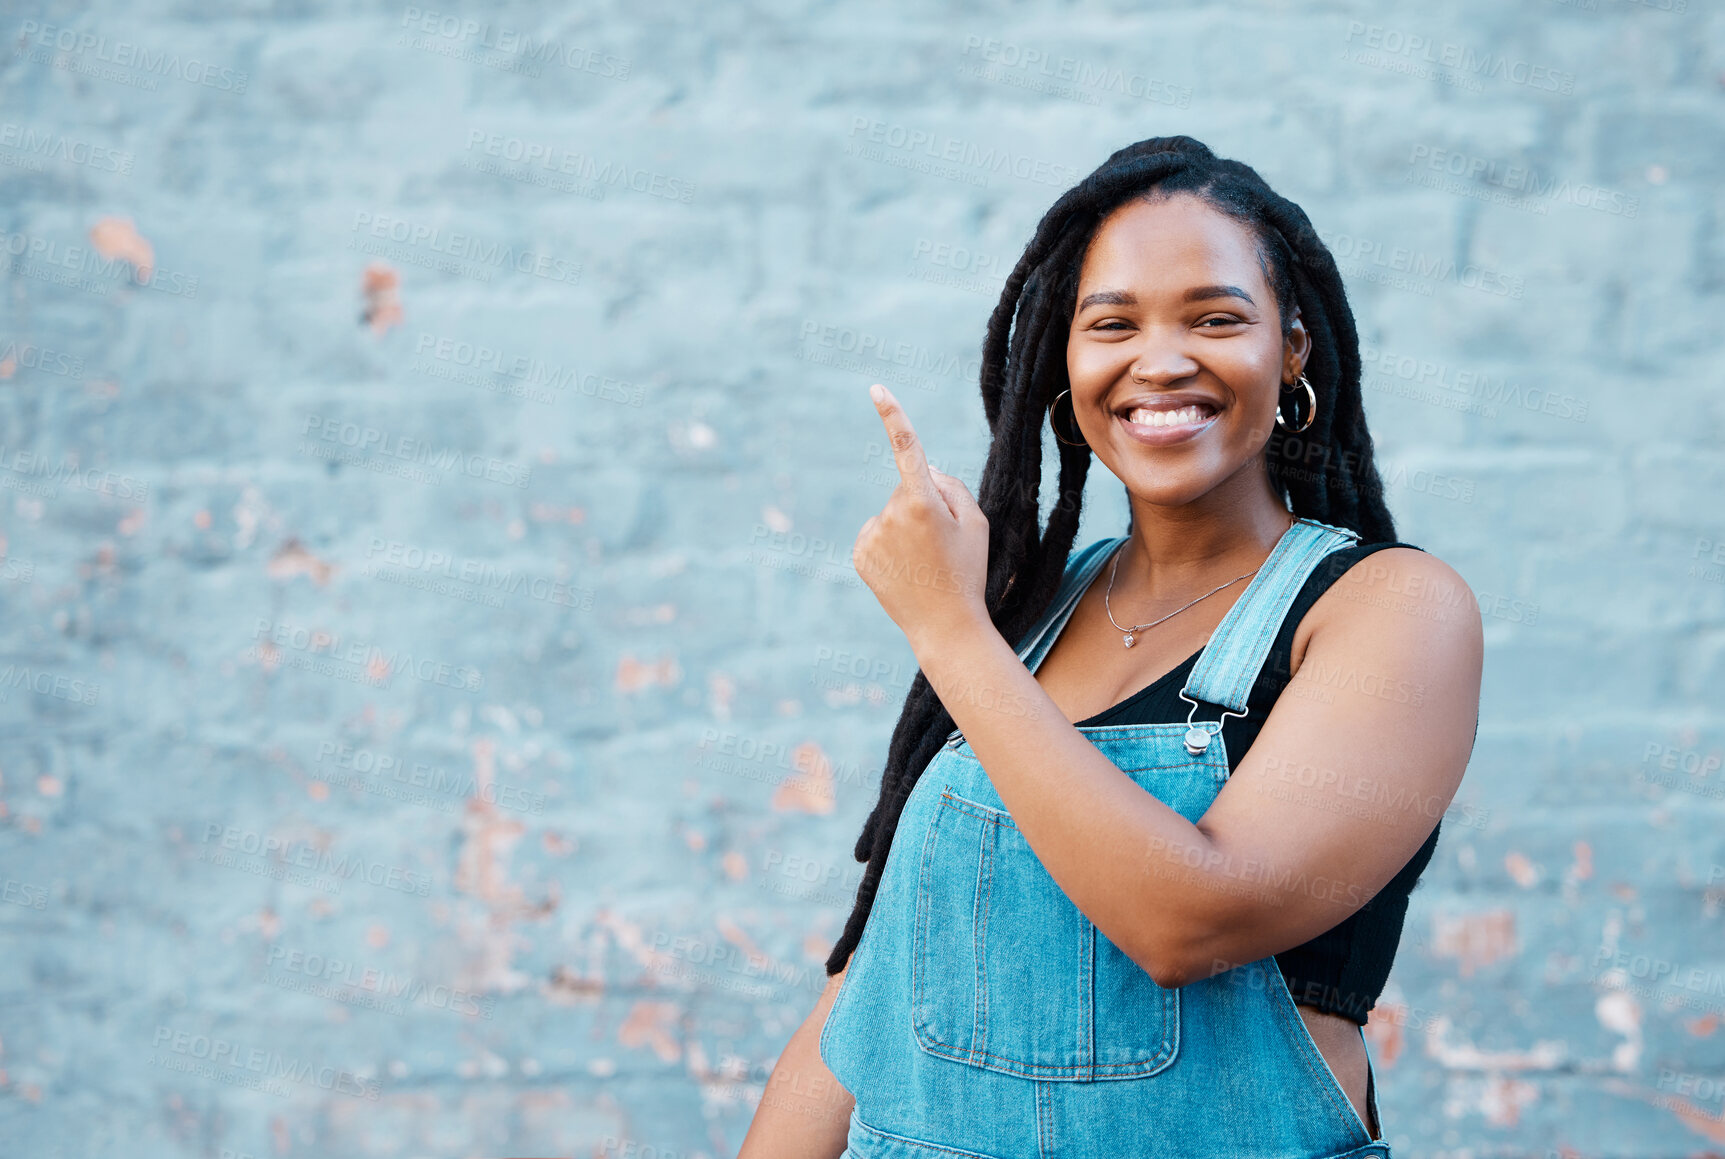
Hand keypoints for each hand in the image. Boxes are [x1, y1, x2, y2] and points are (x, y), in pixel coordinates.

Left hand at [854, 383, 991, 650]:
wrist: (945, 627)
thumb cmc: (968, 572)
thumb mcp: (977, 524)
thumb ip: (952, 486)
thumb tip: (923, 469)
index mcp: (923, 502)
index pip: (906, 447)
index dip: (892, 414)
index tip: (876, 388)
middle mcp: (890, 515)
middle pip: (908, 491)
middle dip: (924, 506)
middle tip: (942, 545)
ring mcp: (872, 536)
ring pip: (891, 514)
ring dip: (906, 528)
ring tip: (924, 563)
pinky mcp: (860, 554)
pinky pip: (877, 534)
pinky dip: (890, 545)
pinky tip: (905, 570)